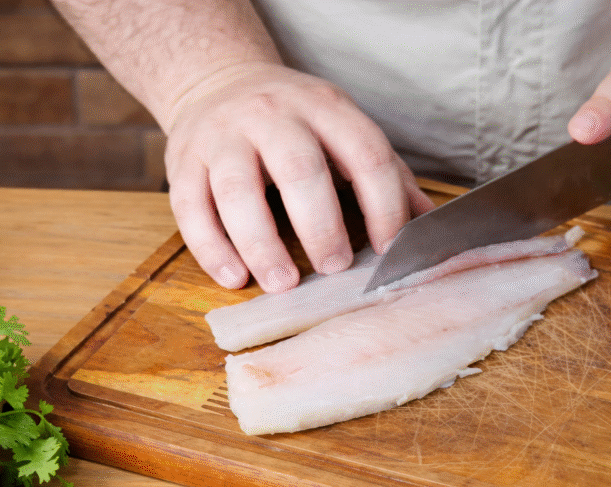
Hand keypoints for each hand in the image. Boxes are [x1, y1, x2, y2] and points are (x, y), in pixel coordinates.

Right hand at [165, 62, 435, 291]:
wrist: (215, 81)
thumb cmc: (293, 120)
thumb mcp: (343, 128)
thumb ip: (385, 173)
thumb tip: (427, 223)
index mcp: (324, 106)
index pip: (363, 154)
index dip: (382, 205)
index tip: (389, 249)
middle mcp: (271, 114)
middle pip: (298, 169)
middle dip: (320, 225)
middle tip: (334, 267)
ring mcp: (222, 136)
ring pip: (237, 190)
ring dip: (261, 243)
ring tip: (281, 282)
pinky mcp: (183, 162)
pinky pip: (192, 208)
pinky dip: (212, 249)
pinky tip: (235, 277)